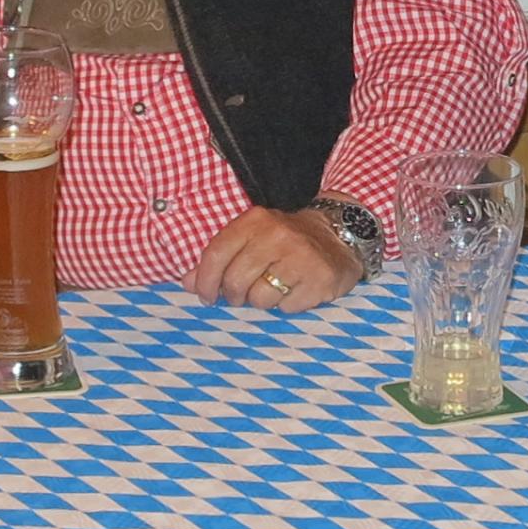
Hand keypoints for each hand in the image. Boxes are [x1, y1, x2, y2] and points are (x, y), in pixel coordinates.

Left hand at [187, 205, 362, 311]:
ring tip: (275, 288)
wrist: (339, 236)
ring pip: (259, 298)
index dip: (205, 280)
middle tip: (243, 295)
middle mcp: (278, 235)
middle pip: (235, 281)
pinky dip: (287, 305)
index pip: (216, 254)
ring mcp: (301, 257)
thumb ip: (219, 258)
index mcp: (256, 221)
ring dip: (263, 301)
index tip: (206, 296)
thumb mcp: (252, 239)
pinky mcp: (320, 279)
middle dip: (234, 295)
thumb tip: (188, 283)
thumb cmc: (285, 242)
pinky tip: (296, 290)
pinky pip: (287, 307)